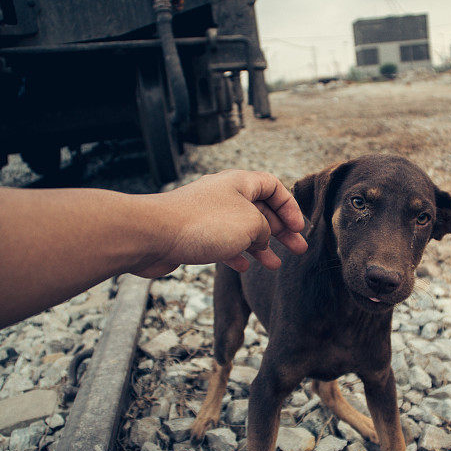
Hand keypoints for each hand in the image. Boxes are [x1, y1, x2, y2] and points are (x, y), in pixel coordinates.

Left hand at [135, 170, 306, 276]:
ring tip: (275, 265)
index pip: (273, 186)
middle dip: (280, 230)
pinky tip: (244, 266)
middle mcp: (224, 195)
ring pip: (242, 229)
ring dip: (261, 246)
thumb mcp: (250, 224)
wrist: (152, 235)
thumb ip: (265, 229)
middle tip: (299, 248)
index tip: (298, 227)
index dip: (289, 206)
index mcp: (239, 183)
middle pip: (260, 209)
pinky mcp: (194, 234)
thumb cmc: (202, 223)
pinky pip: (222, 243)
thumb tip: (262, 238)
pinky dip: (236, 254)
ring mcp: (208, 215)